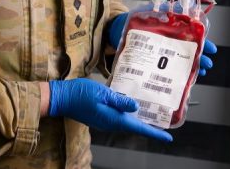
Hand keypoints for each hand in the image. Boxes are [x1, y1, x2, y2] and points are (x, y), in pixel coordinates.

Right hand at [48, 78, 172, 142]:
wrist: (61, 98)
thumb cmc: (80, 93)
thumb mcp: (102, 93)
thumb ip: (119, 101)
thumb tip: (135, 107)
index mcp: (113, 119)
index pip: (138, 127)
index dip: (154, 133)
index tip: (168, 138)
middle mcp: (110, 123)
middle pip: (133, 126)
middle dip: (148, 126)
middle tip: (163, 122)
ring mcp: (104, 121)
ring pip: (125, 122)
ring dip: (138, 120)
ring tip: (150, 113)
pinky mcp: (99, 116)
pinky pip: (117, 118)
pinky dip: (127, 114)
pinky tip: (129, 105)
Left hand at [107, 13, 216, 75]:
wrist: (115, 31)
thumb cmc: (134, 20)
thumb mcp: (149, 11)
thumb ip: (163, 11)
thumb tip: (176, 10)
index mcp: (171, 27)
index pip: (192, 34)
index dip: (203, 41)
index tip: (211, 49)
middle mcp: (170, 40)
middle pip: (190, 48)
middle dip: (201, 56)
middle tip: (207, 63)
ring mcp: (163, 51)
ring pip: (182, 59)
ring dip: (193, 65)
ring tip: (201, 71)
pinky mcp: (154, 61)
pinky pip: (169, 68)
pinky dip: (180, 72)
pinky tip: (186, 77)